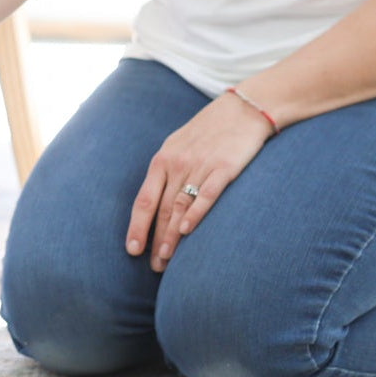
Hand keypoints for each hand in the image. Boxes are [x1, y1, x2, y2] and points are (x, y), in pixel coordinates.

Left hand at [125, 95, 273, 272]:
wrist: (243, 108)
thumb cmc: (209, 130)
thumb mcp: (179, 144)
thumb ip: (167, 170)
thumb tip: (156, 201)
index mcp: (163, 160)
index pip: (145, 199)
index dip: (137, 226)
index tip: (132, 250)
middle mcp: (178, 164)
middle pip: (162, 209)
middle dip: (155, 240)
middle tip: (154, 268)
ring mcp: (201, 165)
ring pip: (180, 206)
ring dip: (172, 236)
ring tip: (167, 260)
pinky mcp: (225, 168)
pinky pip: (207, 194)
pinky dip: (195, 212)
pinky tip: (187, 230)